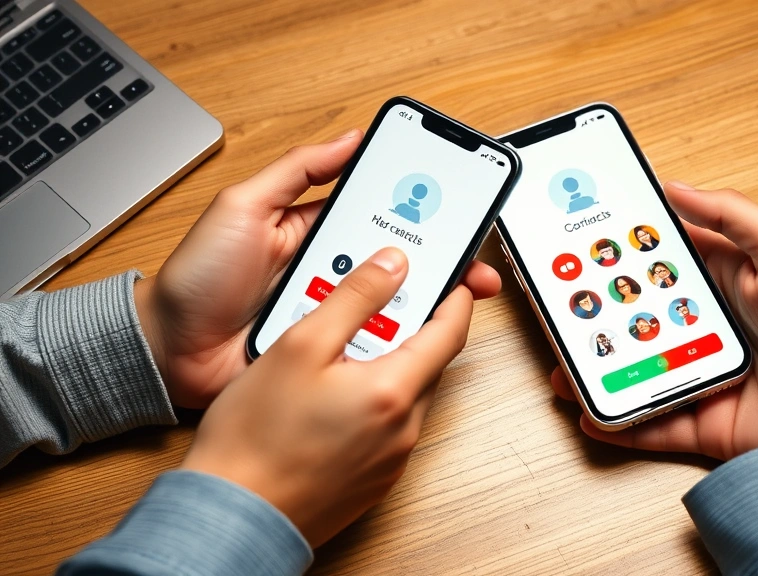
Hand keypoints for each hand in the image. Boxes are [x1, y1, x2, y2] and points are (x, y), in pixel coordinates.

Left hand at [134, 132, 500, 407]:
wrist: (168, 350)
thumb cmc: (198, 277)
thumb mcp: (242, 206)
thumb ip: (296, 171)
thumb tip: (349, 139)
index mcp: (315, 229)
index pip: (379, 215)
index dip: (418, 212)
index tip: (453, 207)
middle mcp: (331, 271)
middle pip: (396, 263)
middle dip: (438, 262)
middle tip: (471, 264)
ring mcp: (331, 313)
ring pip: (389, 305)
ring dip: (420, 302)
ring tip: (452, 297)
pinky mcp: (326, 350)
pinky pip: (367, 343)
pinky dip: (392, 341)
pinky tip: (419, 337)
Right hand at [182, 247, 470, 546]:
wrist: (233, 514)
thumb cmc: (257, 437)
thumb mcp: (302, 344)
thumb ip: (354, 297)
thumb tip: (392, 266)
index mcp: (394, 392)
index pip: (451, 332)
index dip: (455, 298)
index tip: (451, 278)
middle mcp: (404, 430)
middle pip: (428, 363)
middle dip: (411, 329)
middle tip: (376, 307)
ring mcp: (391, 460)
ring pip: (407, 395)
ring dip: (388, 366)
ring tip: (341, 351)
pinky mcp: (374, 480)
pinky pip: (388, 426)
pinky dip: (374, 400)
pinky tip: (332, 396)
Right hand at [551, 183, 757, 463]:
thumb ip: (729, 215)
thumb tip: (674, 185)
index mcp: (722, 280)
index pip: (654, 267)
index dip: (614, 261)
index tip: (573, 254)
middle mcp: (707, 327)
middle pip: (636, 322)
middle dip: (593, 320)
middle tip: (554, 315)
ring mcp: (705, 376)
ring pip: (637, 373)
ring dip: (597, 372)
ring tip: (560, 367)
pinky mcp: (711, 423)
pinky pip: (655, 425)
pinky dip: (622, 423)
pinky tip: (592, 414)